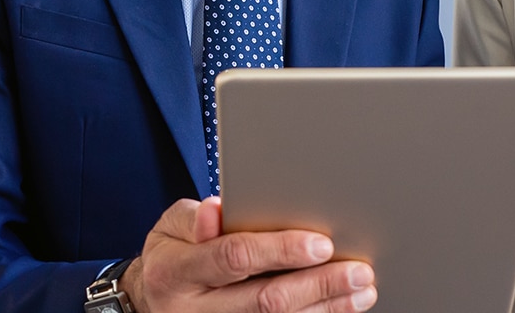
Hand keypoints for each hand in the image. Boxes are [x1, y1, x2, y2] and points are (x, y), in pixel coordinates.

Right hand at [120, 197, 376, 312]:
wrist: (153, 300)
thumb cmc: (174, 253)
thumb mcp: (171, 227)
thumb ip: (196, 219)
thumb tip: (217, 211)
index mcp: (176, 272)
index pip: (234, 258)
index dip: (280, 250)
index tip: (322, 243)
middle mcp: (194, 310)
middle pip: (265, 300)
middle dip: (318, 284)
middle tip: (358, 271)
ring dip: (326, 308)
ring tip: (361, 291)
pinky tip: (339, 309)